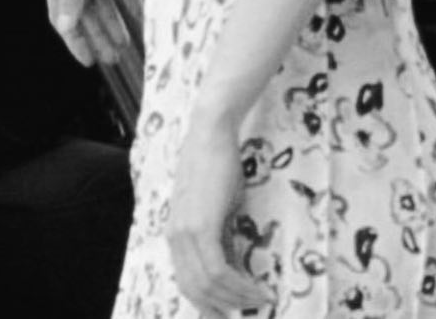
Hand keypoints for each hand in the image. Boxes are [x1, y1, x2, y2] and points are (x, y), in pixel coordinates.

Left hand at [168, 113, 275, 316]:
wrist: (211, 134)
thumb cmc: (217, 165)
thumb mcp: (217, 209)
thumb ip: (219, 238)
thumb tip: (230, 268)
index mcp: (175, 234)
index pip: (187, 282)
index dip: (209, 303)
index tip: (230, 312)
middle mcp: (175, 238)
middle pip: (195, 290)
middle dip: (223, 308)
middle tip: (248, 313)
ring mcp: (185, 233)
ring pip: (208, 285)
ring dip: (237, 298)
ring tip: (261, 300)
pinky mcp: (201, 227)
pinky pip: (217, 270)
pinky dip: (238, 285)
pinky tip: (257, 289)